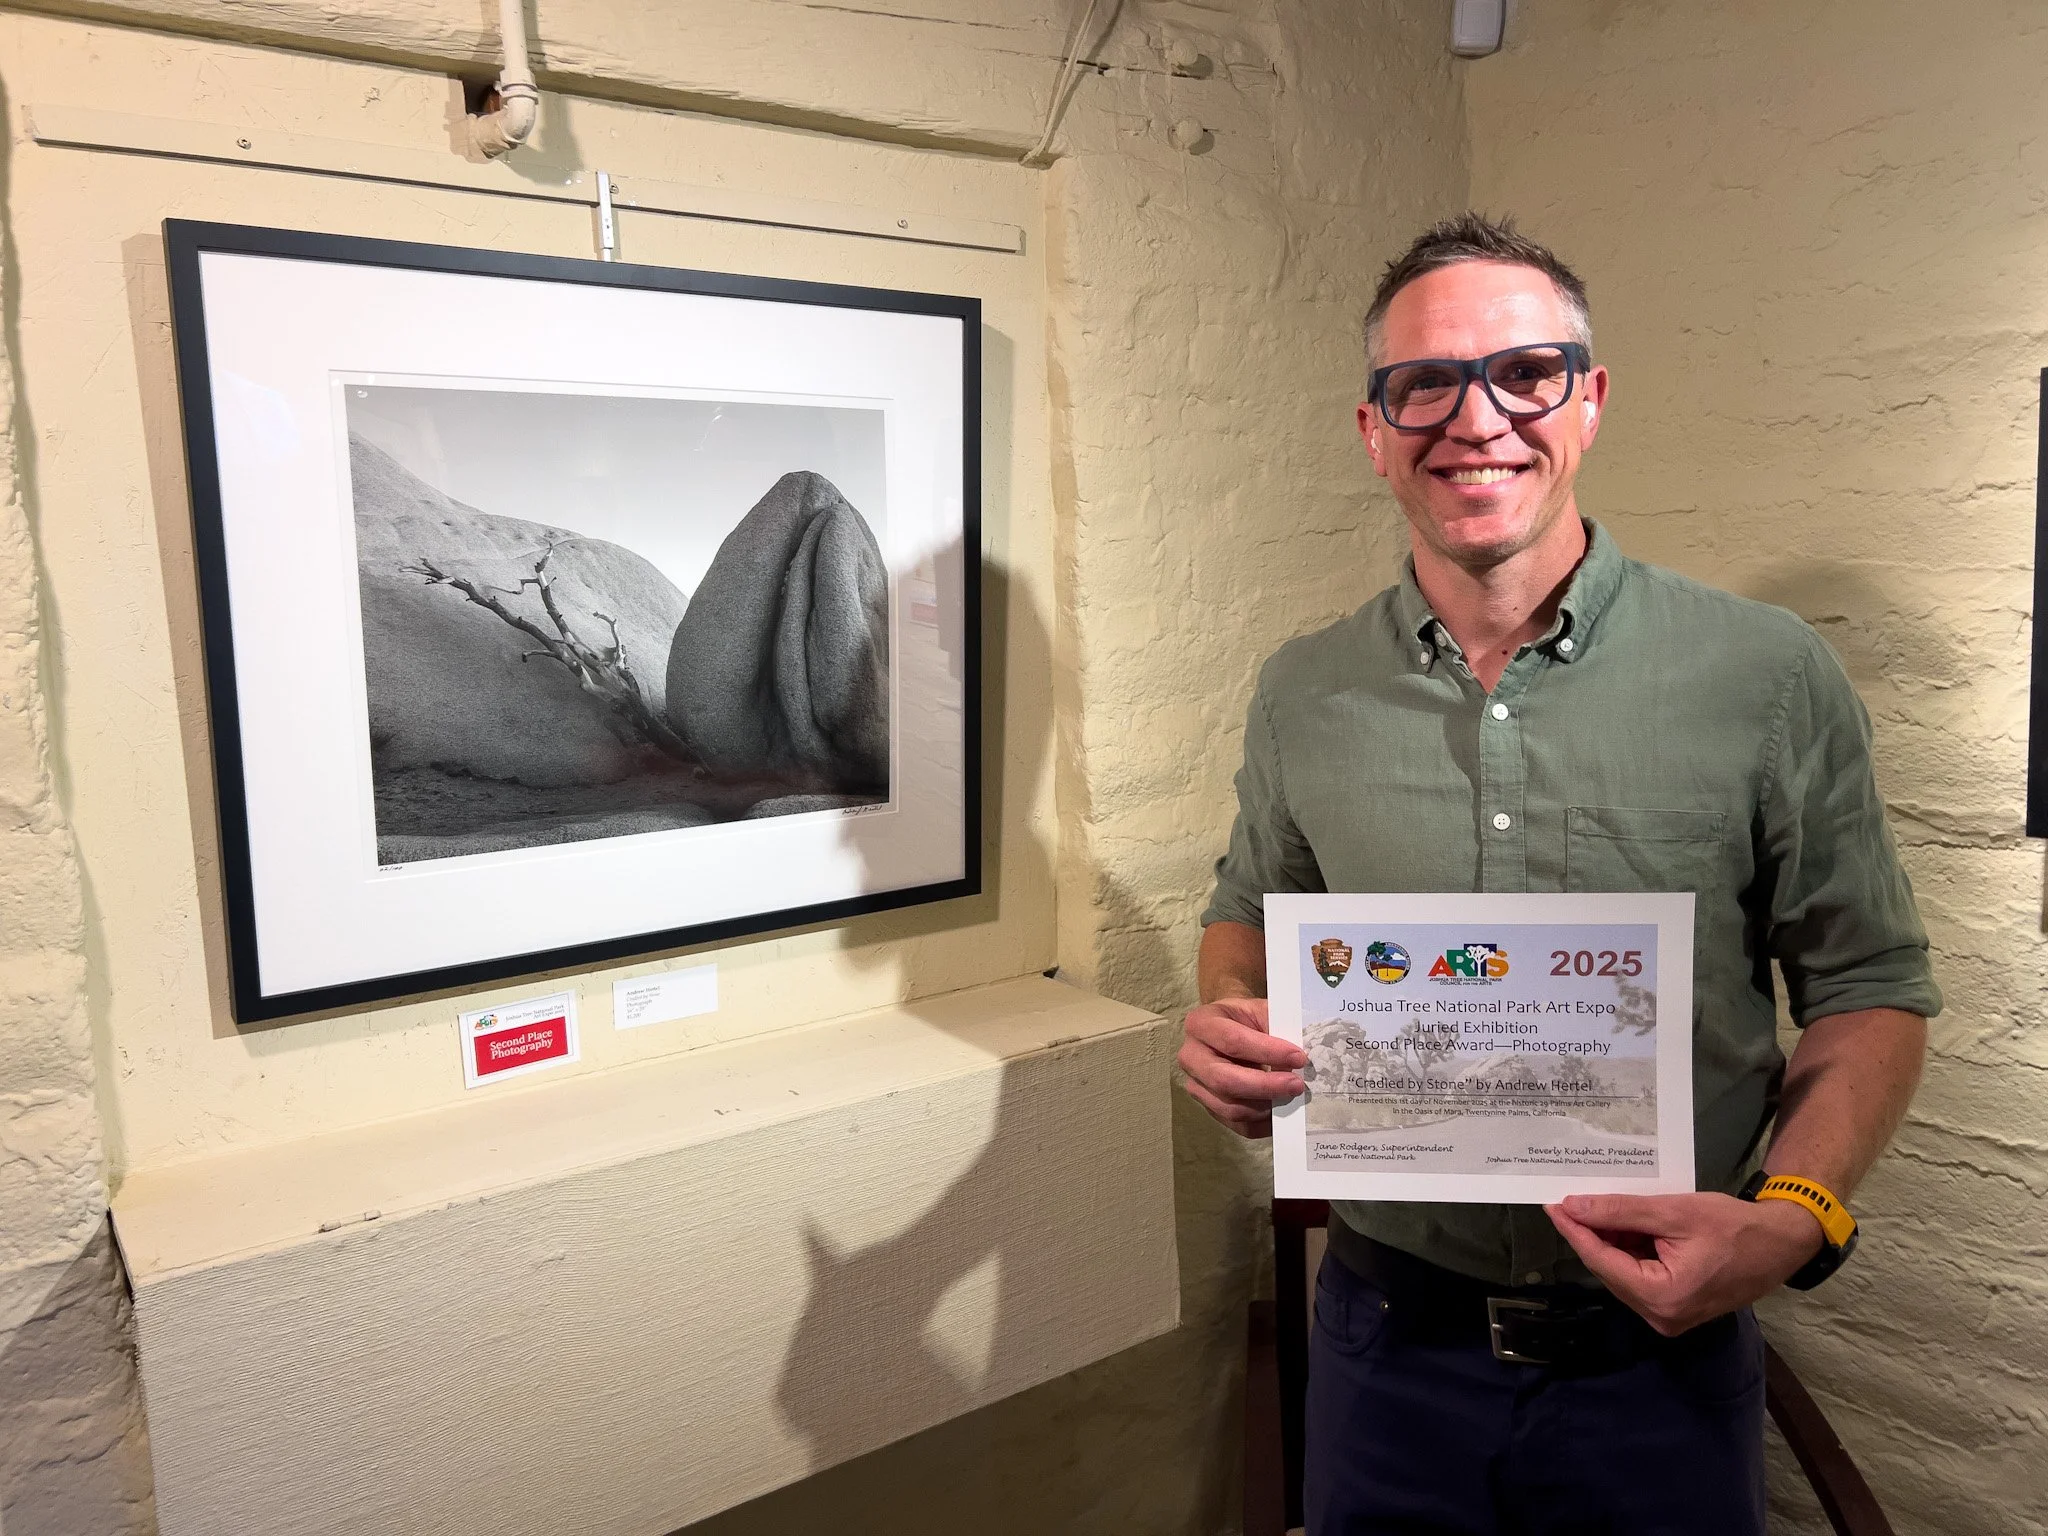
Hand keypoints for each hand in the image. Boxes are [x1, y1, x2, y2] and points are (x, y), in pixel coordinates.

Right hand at [1177, 997, 1306, 1138]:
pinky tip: (1280, 1110)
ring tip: (1290, 1095)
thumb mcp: (1259, 1010)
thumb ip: (1275, 1027)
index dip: (1267, 1051)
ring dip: (1266, 1106)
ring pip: (1230, 1108)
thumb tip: (1296, 1059)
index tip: (1298, 1057)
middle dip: (1265, 1086)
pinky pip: (1236, 1124)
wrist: (1229, 1030)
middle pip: (1224, 1080)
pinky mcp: (1208, 1107)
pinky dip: (1262, 1122)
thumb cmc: (1246, 1019)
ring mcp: (1196, 1086)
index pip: (1232, 1041)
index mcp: (1200, 1025)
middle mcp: (1190, 1057)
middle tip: (1296, 1085)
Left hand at [1546, 1192, 1826, 1335]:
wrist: (1781, 1244)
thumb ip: (1621, 1212)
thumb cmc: (1734, 1227)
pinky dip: (1630, 1252)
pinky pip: (1640, 1278)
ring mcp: (1669, 1317)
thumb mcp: (1674, 1212)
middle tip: (1573, 1200)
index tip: (1552, 1205)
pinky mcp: (1676, 1308)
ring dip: (1611, 1242)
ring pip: (1623, 1274)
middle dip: (1591, 1234)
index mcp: (1662, 1298)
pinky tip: (1625, 1224)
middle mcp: (1661, 1316)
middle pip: (1610, 1270)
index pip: (1601, 1261)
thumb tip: (1574, 1207)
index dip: (1574, 1231)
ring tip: (1599, 1206)